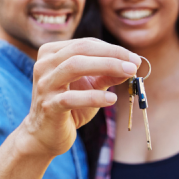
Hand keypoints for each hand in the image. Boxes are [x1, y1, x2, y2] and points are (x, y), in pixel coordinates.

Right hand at [18, 38, 140, 157]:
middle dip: (111, 54)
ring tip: (129, 73)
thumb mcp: (90, 86)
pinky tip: (111, 99)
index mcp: (51, 54)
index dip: (112, 48)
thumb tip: (131, 65)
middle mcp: (44, 65)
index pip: (85, 43)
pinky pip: (71, 98)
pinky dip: (94, 97)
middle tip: (134, 63)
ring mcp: (44, 85)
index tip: (133, 58)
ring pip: (74, 66)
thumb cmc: (69, 106)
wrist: (45, 134)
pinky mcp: (47, 106)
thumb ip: (106, 74)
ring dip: (106, 66)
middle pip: (80, 49)